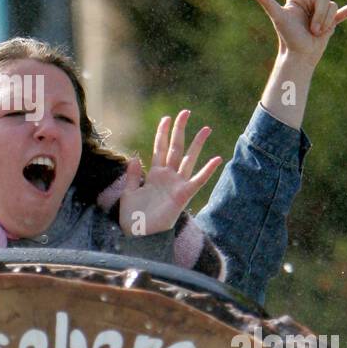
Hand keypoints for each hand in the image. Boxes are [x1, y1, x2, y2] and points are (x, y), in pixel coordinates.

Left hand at [118, 110, 222, 235]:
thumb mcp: (128, 193)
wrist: (139, 235)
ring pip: (188, 159)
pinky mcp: (183, 195)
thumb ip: (132, 176)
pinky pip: (198, 180)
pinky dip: (208, 170)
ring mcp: (176, 184)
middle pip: (175, 148)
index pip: (160, 148)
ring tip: (206, 128)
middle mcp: (167, 176)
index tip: (166, 118)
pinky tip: (217, 158)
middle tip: (186, 112)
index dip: (162, 133)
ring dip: (197, 144)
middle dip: (180, 130)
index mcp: (154, 174)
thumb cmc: (133, 217)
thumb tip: (135, 157)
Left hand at [244, 0, 346, 64]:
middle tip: (311, 28)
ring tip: (316, 32)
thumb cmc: (287, 36)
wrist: (300, 55)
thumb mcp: (278, 16)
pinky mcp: (331, 21)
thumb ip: (266, 1)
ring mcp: (321, 11)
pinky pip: (345, 11)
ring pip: (333, 6)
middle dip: (320, 14)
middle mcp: (310, 1)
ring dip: (326, 21)